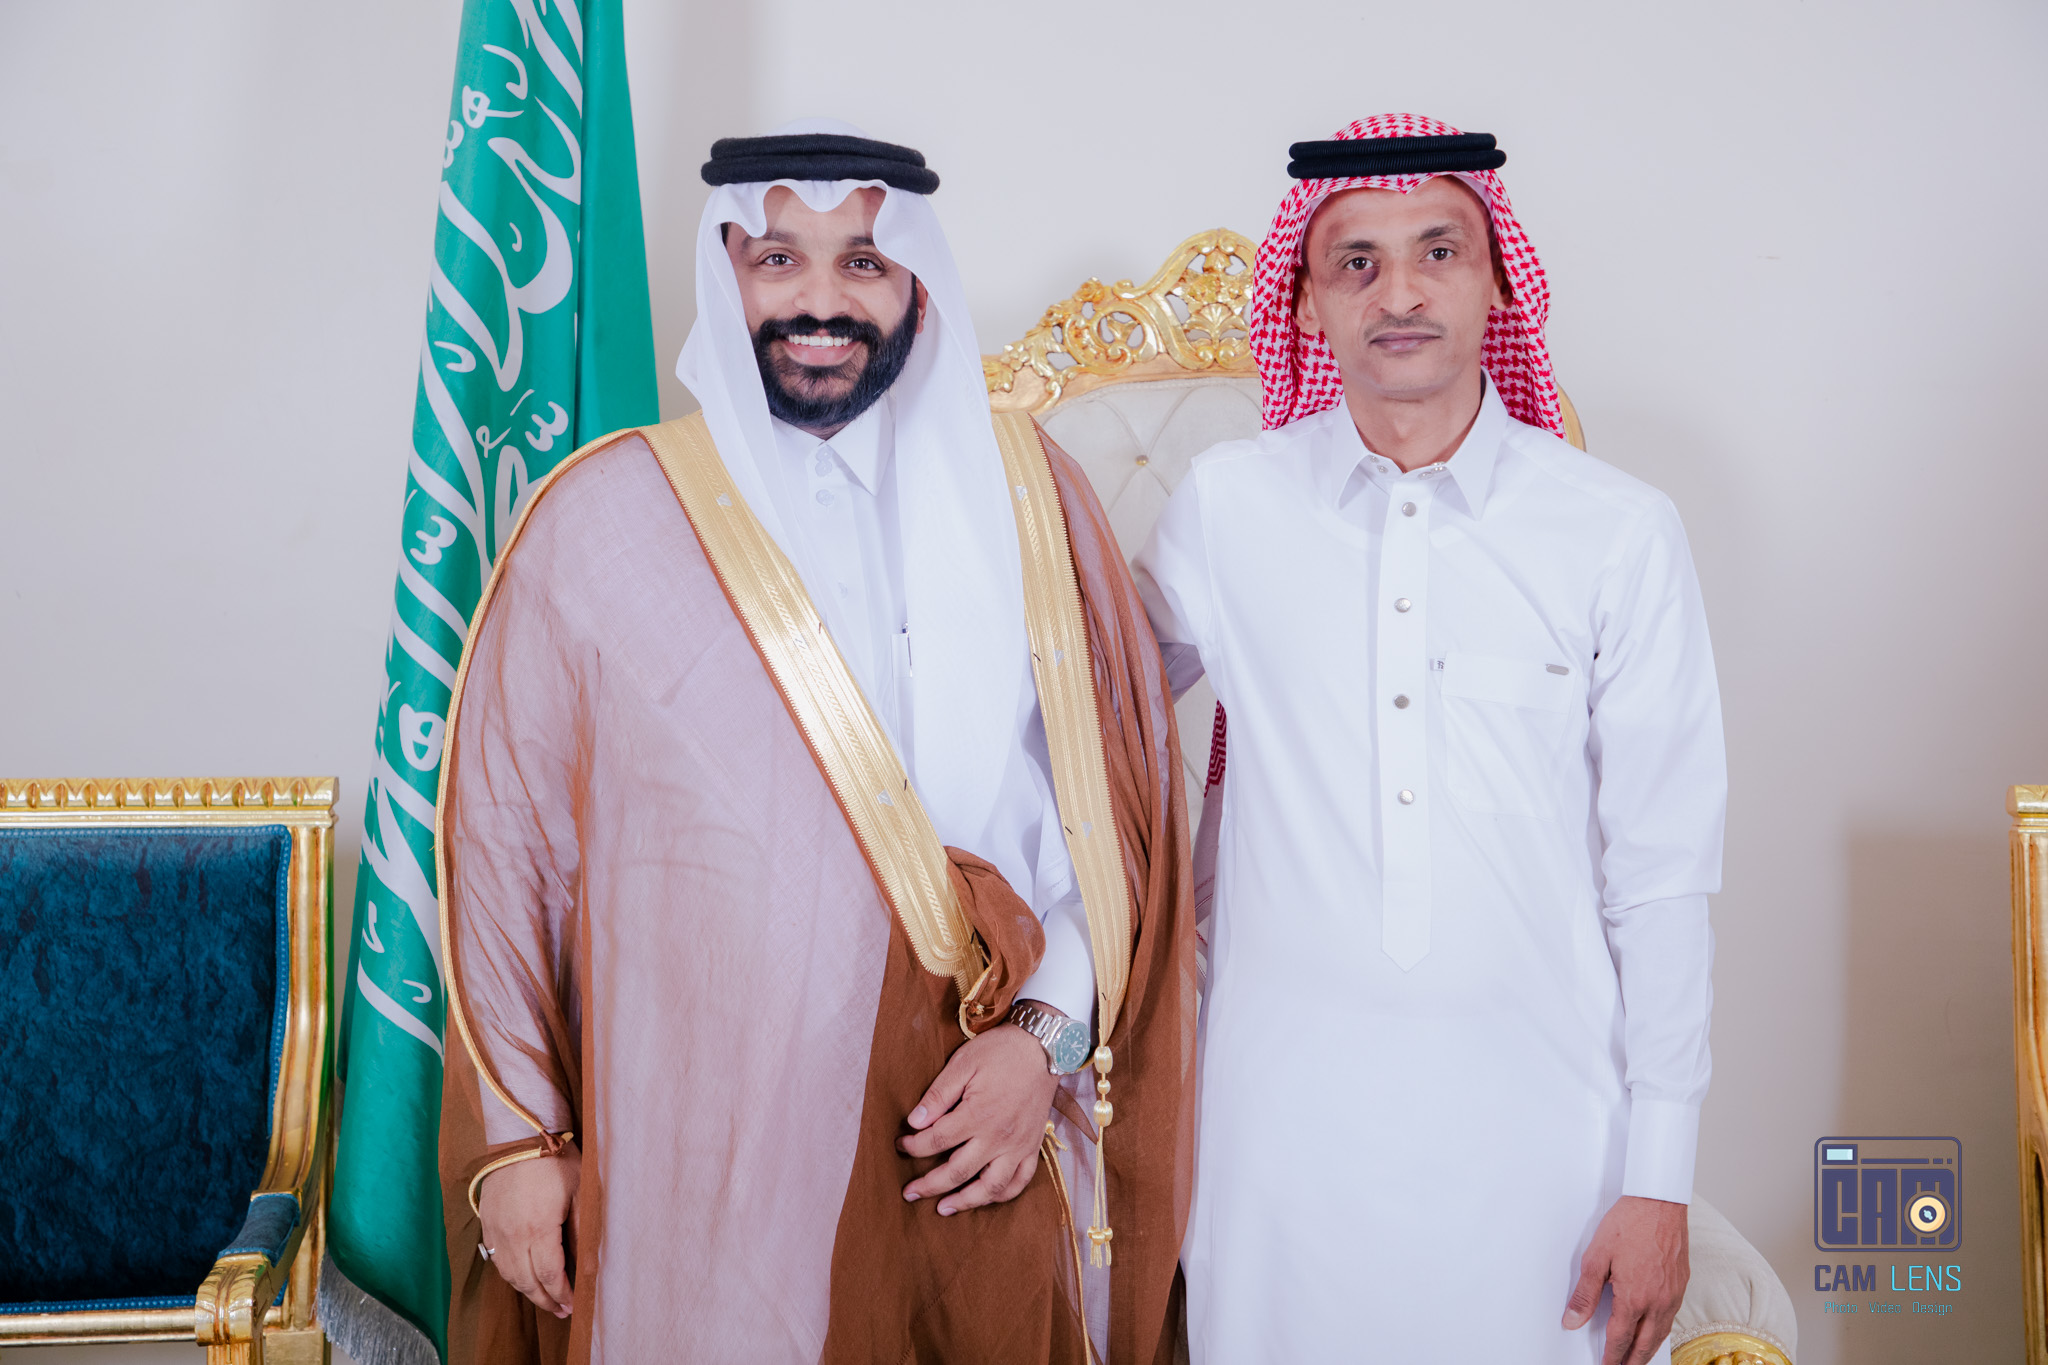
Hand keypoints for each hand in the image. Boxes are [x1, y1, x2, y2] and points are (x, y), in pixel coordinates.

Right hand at [478, 1146, 580, 1318]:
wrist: (518, 1136)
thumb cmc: (555, 1158)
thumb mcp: (580, 1190)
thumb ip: (582, 1229)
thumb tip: (587, 1262)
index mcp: (539, 1228)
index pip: (551, 1275)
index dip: (563, 1294)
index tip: (574, 1304)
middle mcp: (513, 1236)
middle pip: (528, 1282)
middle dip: (546, 1300)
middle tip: (562, 1310)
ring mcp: (496, 1231)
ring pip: (510, 1274)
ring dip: (527, 1291)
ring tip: (544, 1299)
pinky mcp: (487, 1223)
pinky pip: (498, 1259)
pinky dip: (511, 1275)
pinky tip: (523, 1276)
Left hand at [897, 1022, 1060, 1214]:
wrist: (1043, 1047)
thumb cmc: (1000, 1051)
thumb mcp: (963, 1063)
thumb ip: (938, 1095)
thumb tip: (914, 1122)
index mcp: (978, 1115)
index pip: (936, 1140)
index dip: (914, 1147)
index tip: (900, 1144)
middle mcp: (998, 1137)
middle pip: (957, 1172)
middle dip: (928, 1185)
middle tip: (909, 1192)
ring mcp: (1018, 1146)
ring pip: (990, 1187)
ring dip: (965, 1202)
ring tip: (943, 1208)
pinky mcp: (1033, 1147)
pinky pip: (1019, 1182)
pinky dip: (1002, 1195)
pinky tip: (985, 1198)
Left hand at [1562, 1195, 1688, 1364]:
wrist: (1659, 1202)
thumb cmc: (1628, 1224)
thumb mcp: (1596, 1258)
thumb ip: (1585, 1294)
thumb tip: (1572, 1320)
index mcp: (1634, 1298)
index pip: (1620, 1339)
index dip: (1611, 1356)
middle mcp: (1658, 1302)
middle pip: (1644, 1344)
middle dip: (1631, 1361)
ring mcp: (1673, 1294)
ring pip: (1661, 1333)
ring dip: (1647, 1350)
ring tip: (1636, 1358)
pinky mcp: (1681, 1284)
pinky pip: (1671, 1318)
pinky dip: (1661, 1331)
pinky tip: (1654, 1330)